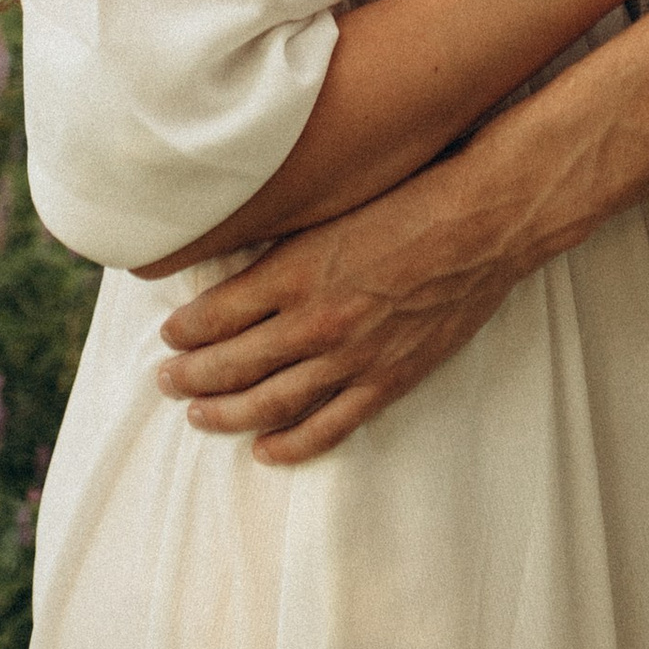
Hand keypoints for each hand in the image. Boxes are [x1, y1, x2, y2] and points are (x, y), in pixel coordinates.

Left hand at [157, 158, 517, 461]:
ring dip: (226, 413)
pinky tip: (265, 450)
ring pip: (270, 402)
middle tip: (165, 380)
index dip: (185, 331)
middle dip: (191, 375)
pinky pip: (328, 426)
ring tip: (197, 415)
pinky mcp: (387, 379)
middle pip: (232, 363)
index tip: (169, 335)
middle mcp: (314, 320)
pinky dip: (292, 444)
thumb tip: (240, 267)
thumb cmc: (412, 197)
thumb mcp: (333, 207)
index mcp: (296, 270)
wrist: (483, 222)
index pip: (216, 313)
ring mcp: (351, 356)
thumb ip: (286, 245)